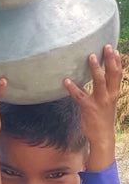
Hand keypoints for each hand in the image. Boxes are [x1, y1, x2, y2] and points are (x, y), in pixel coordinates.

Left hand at [64, 45, 121, 170]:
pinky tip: (66, 80)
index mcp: (114, 93)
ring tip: (90, 56)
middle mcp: (110, 96)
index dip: (117, 61)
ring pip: (99, 82)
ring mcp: (100, 101)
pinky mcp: (89, 108)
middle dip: (110, 60)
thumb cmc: (102, 117)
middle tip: (106, 46)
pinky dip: (73, 88)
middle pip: (112, 74)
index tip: (113, 49)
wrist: (103, 137)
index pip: (117, 74)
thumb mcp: (106, 102)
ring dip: (95, 68)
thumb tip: (97, 77)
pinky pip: (80, 96)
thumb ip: (103, 89)